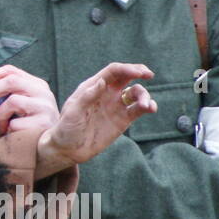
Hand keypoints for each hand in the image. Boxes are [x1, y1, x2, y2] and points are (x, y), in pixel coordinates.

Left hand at [0, 64, 60, 132]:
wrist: (52, 146)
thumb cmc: (29, 124)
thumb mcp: (20, 104)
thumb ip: (5, 93)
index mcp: (36, 83)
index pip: (10, 70)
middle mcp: (43, 92)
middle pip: (11, 80)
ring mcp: (46, 107)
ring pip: (13, 101)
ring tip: (2, 125)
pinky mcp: (44, 124)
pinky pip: (15, 123)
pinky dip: (7, 129)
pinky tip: (12, 134)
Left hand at [37, 63, 156, 167]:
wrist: (69, 150)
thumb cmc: (66, 128)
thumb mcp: (73, 112)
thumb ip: (87, 97)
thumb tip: (103, 82)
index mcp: (93, 86)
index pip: (113, 72)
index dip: (126, 69)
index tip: (139, 72)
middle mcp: (106, 93)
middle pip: (126, 77)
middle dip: (139, 72)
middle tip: (148, 75)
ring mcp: (115, 106)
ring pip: (135, 93)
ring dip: (144, 95)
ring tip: (147, 105)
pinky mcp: (123, 119)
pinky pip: (138, 109)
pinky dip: (147, 106)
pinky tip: (151, 108)